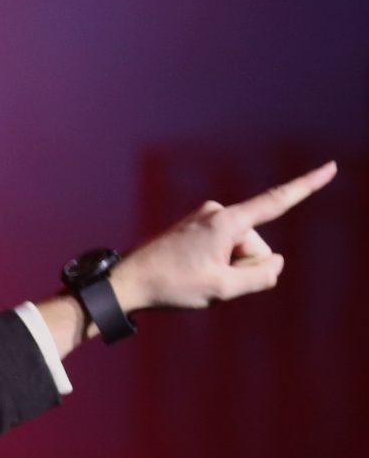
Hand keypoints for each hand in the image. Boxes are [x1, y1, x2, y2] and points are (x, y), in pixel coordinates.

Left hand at [109, 163, 335, 317]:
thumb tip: (276, 263)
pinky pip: (222, 249)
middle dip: (242, 267)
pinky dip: (214, 265)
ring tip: (192, 277)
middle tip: (205, 280)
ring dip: (226, 268)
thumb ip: (260, 276)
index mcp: (225, 222)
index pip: (276, 202)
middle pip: (255, 246)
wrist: (127, 283)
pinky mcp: (195, 227)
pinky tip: (190, 273)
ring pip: (239, 250)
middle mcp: (216, 213)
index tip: (331, 167)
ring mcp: (204, 218)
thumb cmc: (171, 286)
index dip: (307, 186)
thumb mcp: (222, 289)